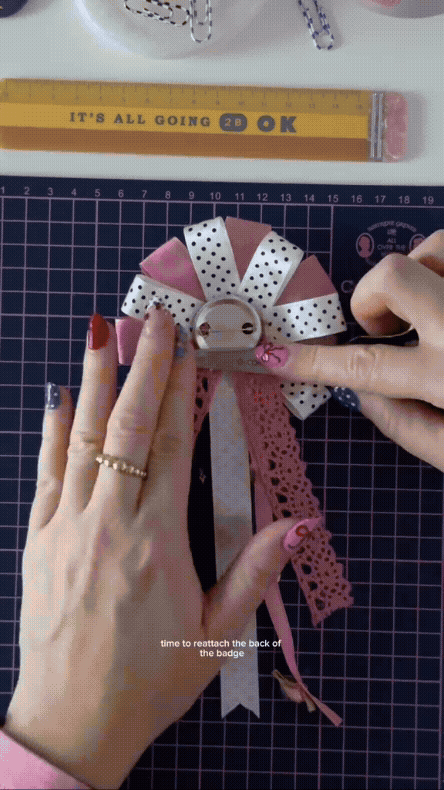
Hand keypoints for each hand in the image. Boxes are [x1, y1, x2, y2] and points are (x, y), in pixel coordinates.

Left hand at [4, 306, 299, 788]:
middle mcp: (110, 521)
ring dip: (92, 383)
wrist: (74, 719)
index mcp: (157, 540)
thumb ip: (255, 573)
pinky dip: (53, 434)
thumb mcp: (216, 633)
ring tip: (99, 335)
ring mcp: (67, 527)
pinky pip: (46, 474)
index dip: (181, 392)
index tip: (187, 350)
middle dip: (142, 367)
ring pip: (81, 440)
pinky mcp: (39, 541)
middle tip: (150, 320)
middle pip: (127, 428)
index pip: (171, 446)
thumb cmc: (152, 678)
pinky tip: (57, 402)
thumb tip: (297, 523)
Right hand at [255, 230, 443, 471]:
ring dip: (418, 276)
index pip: (364, 367)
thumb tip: (363, 395)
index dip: (311, 362)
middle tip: (390, 329)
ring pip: (430, 248)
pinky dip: (442, 269)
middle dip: (371, 298)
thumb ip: (411, 429)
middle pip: (390, 277)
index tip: (274, 355)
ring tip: (431, 311)